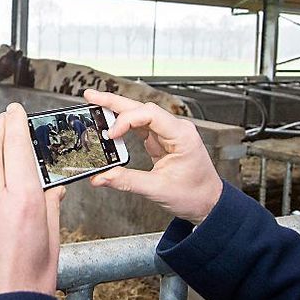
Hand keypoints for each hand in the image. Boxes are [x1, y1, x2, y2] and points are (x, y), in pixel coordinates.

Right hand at [83, 89, 222, 224]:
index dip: (127, 120)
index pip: (150, 115)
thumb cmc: (194, 194)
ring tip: (95, 105)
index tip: (111, 135)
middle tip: (91, 97)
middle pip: (142, 108)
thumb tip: (102, 177)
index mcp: (181, 135)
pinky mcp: (161, 141)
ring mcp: (168, 133)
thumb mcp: (158, 190)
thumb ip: (127, 181)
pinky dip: (124, 125)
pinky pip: (140, 127)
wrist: (208, 203)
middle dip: (115, 103)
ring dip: (117, 111)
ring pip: (139, 115)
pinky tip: (109, 123)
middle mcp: (176, 129)